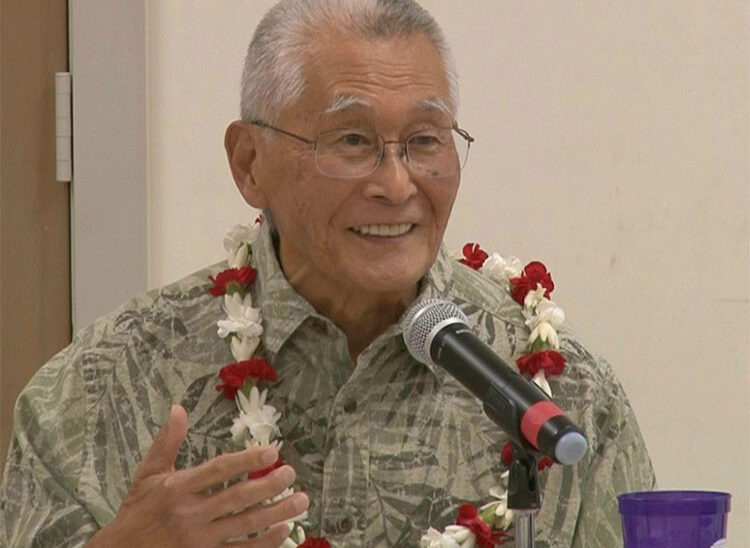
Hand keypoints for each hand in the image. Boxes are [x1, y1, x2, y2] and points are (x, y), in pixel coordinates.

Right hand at [87, 405, 308, 547]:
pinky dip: (265, 542)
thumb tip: (177, 409)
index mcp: (178, 488)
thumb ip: (166, 443)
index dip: (247, 459)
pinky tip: (285, 531)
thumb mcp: (148, 474)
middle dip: (269, 485)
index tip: (272, 451)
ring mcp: (199, 540)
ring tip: (300, 501)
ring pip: (246, 525)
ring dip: (277, 513)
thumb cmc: (137, 512)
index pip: (219, 470)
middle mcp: (190, 514)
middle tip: (291, 474)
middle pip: (238, 497)